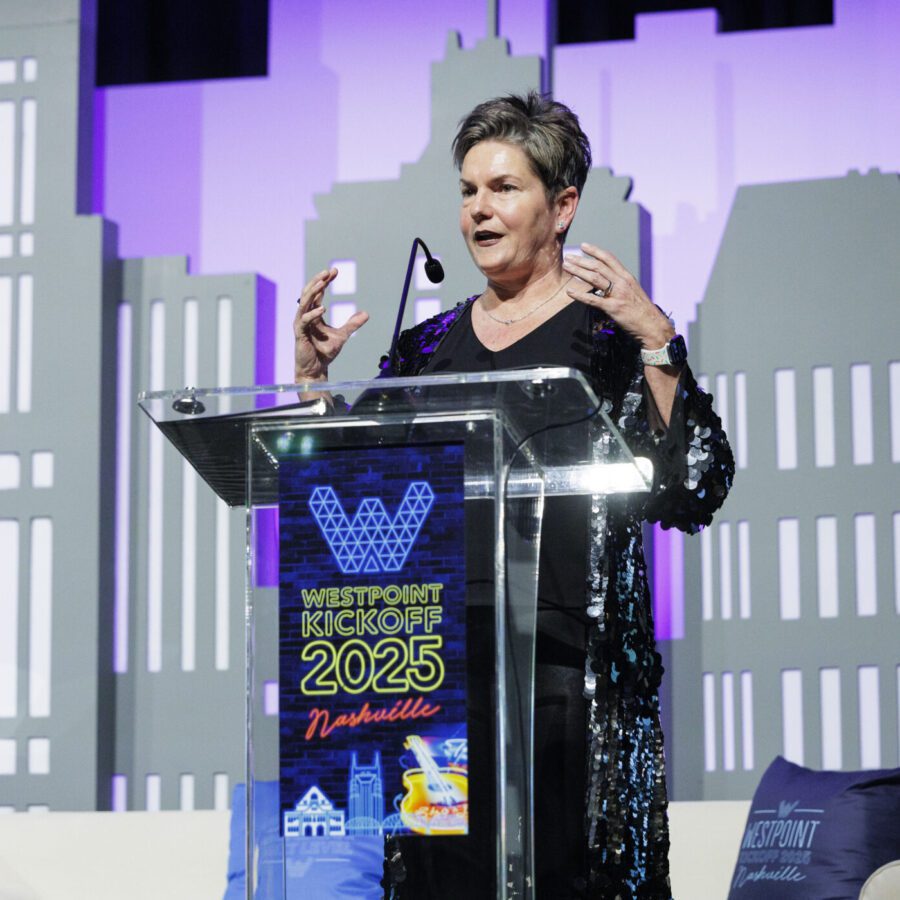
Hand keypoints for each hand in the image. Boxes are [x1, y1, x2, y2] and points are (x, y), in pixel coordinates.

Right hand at [293, 267, 368, 381]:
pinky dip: (313, 314)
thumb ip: (352, 324)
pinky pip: (304, 320)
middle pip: (309, 293)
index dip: (325, 281)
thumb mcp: (342, 335)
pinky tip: (323, 308)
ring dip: (313, 292)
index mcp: (314, 314)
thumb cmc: (325, 353)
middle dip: (318, 281)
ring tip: (323, 283)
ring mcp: (301, 324)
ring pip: (304, 303)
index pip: (318, 293)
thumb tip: (365, 313)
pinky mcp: (299, 334)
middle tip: (328, 272)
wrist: (317, 369)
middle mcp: (305, 316)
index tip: (334, 271)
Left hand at [563, 243, 672, 349]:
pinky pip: (593, 300)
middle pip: (598, 266)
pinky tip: (569, 291)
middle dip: (581, 260)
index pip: (609, 259)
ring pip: (594, 278)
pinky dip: (580, 295)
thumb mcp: (632, 291)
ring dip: (578, 271)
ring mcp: (618, 294)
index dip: (595, 251)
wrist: (652, 325)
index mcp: (626, 277)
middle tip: (568, 257)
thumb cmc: (641, 310)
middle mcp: (622, 282)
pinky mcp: (613, 308)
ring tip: (566, 267)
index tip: (583, 246)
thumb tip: (606, 280)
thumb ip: (620, 284)